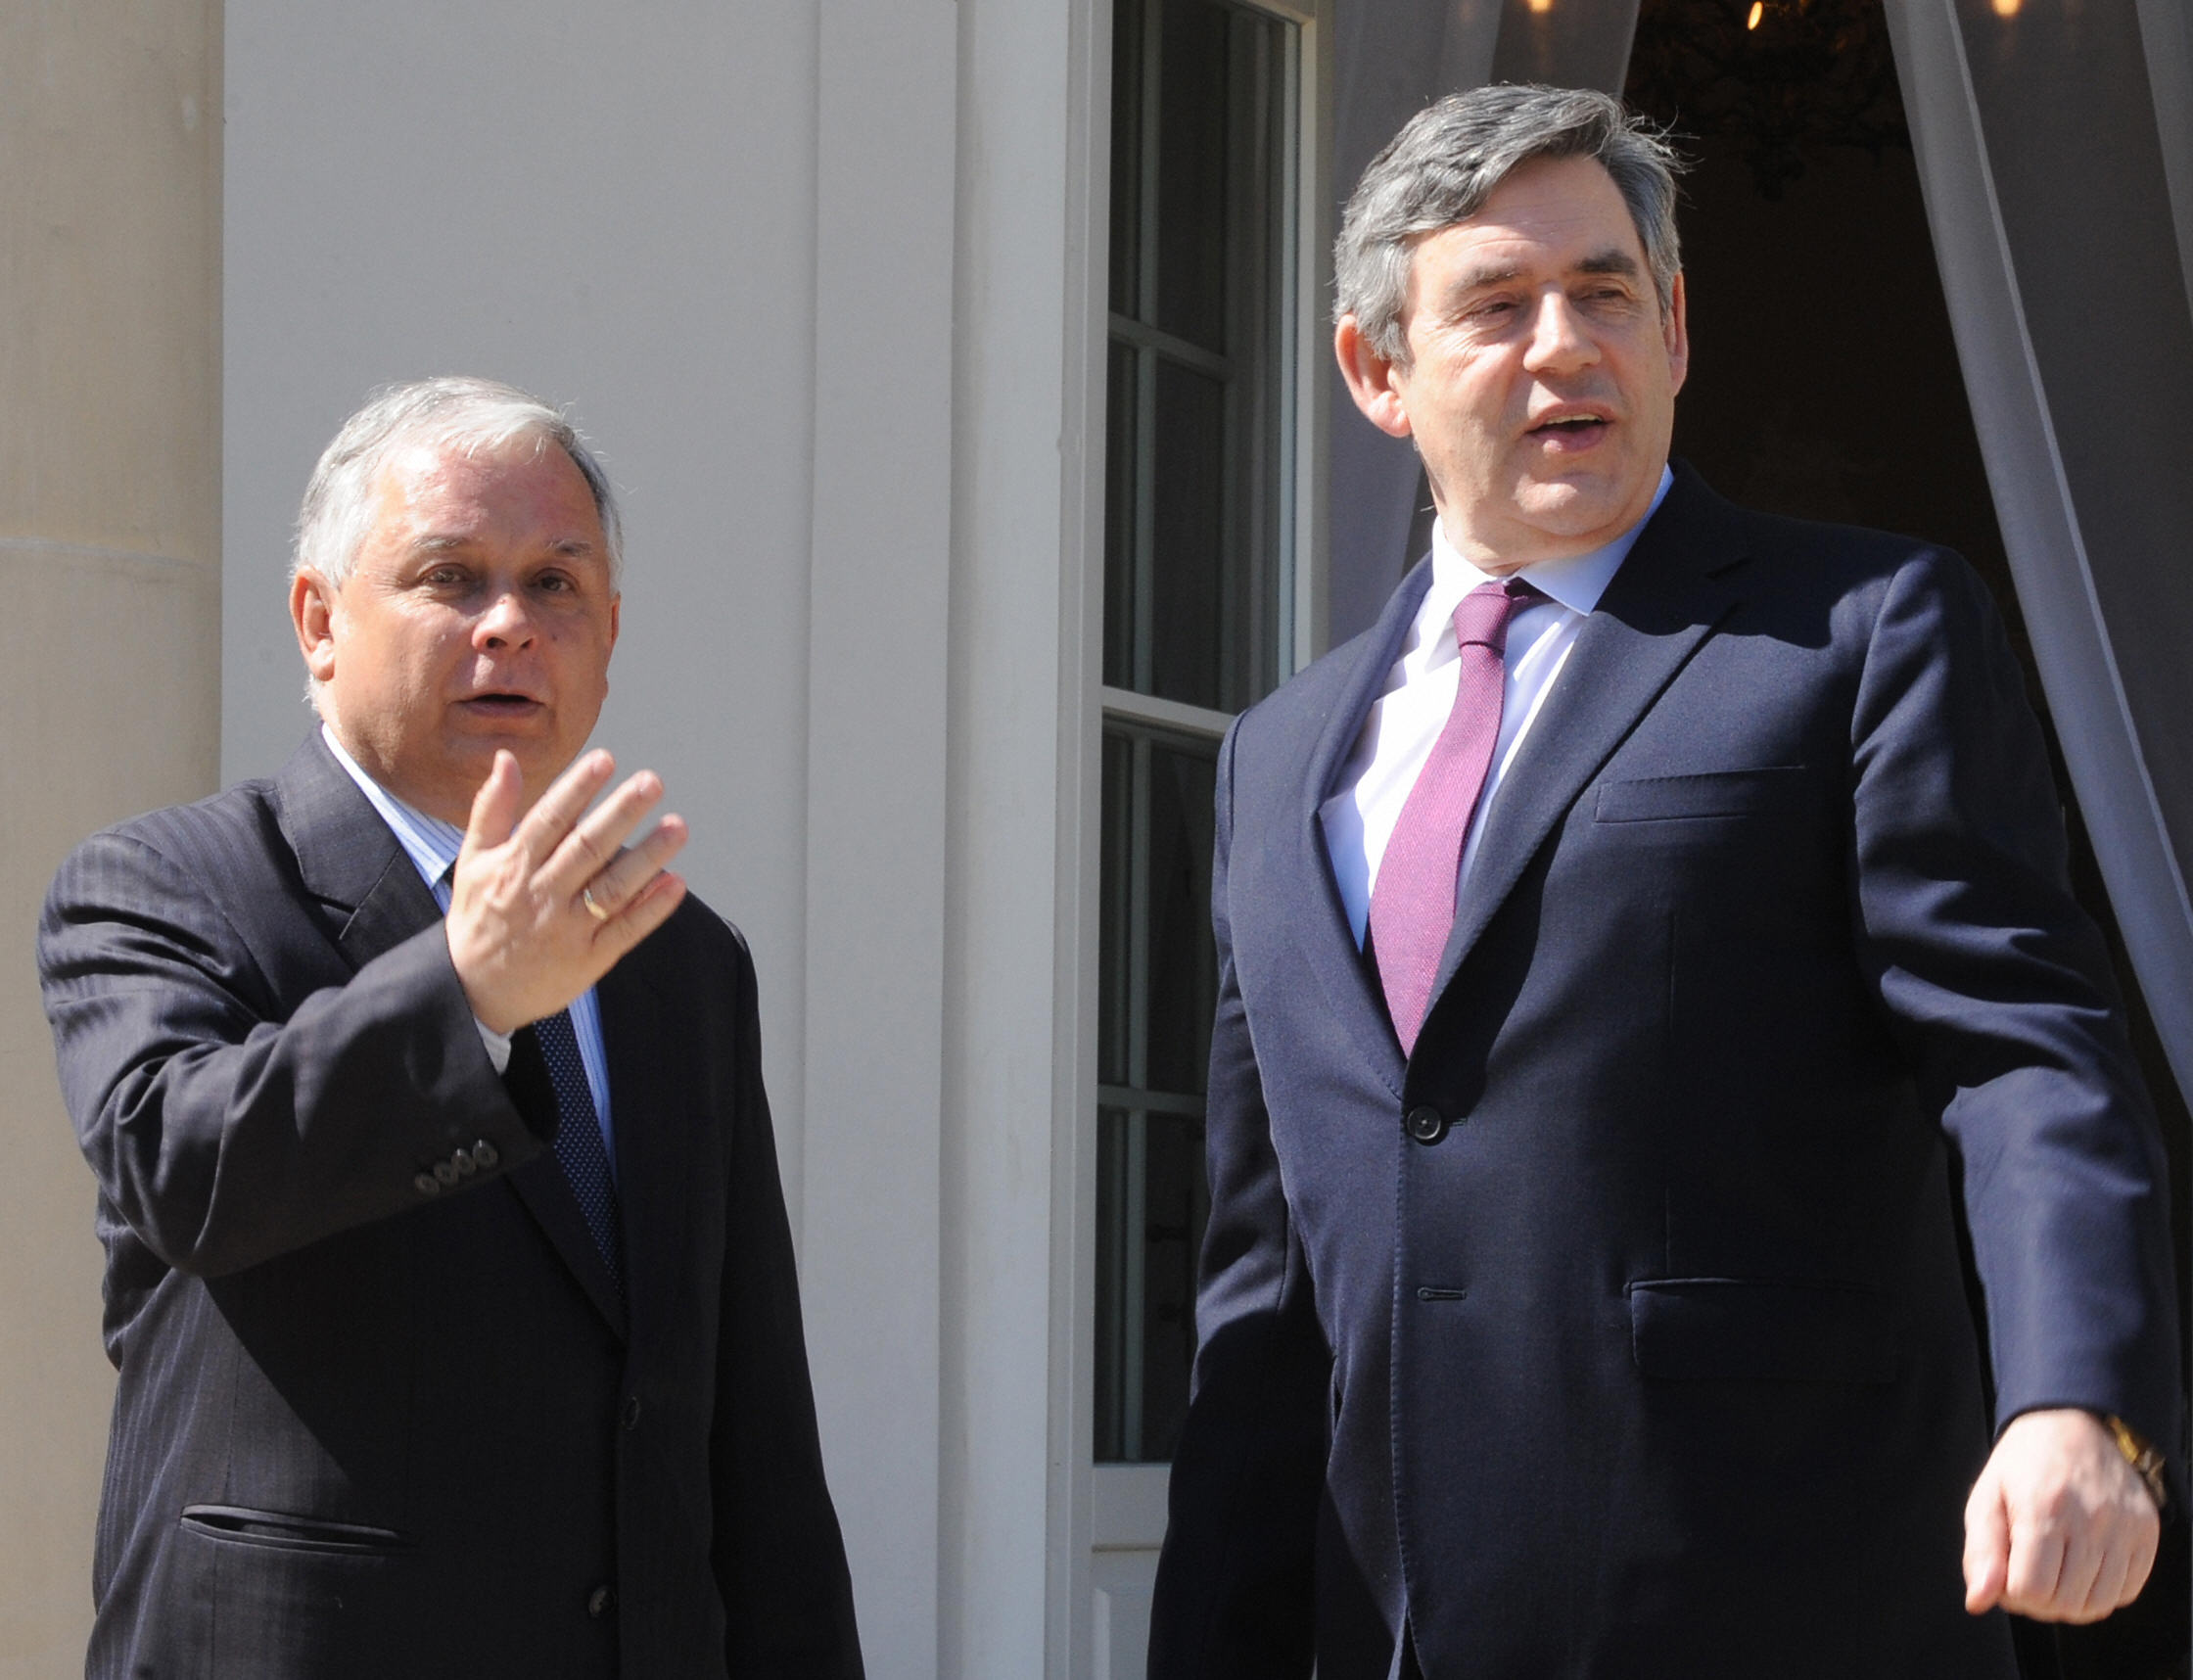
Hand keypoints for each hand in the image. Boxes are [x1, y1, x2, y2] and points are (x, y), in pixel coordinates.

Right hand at [446, 748, 688, 1033]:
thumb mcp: (473, 860)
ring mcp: (567, 929)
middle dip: (621, 813)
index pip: (549, 820)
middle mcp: (542, 895)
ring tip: (678, 826)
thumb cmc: (478, 916)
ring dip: (648, 856)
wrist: (470, 990)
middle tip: (652, 782)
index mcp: (514, 867)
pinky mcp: (588, 959)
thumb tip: (507, 758)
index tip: (604, 760)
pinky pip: (624, 930)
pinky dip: (651, 908)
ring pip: (613, 887)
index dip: (577, 789)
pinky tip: (676, 882)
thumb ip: (493, 808)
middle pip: (587, 848)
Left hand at [1963, 1407, 2159, 1622]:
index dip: (2012, 1594)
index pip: (2030, 1590)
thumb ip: (1980, 1552)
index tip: (2007, 1575)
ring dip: (2071, 1603)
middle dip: (2039, 1602)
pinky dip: (2102, 1593)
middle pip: (2065, 1603)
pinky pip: (2127, 1592)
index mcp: (2043, 1507)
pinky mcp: (2147, 1531)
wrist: (2071, 1423)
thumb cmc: (2022, 1465)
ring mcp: (2125, 1527)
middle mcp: (2091, 1519)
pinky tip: (2083, 1568)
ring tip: (2054, 1574)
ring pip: (2099, 1605)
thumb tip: (1977, 1602)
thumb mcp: (1986, 1497)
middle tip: (2029, 1576)